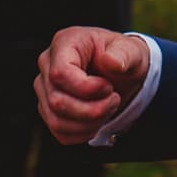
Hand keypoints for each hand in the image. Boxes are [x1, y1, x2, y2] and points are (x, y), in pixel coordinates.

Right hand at [35, 26, 151, 143]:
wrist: (120, 74)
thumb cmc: (122, 58)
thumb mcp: (131, 51)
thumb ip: (124, 54)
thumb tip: (111, 62)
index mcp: (65, 43)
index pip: (60, 74)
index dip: (86, 88)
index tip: (109, 87)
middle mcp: (47, 65)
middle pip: (57, 101)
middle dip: (92, 109)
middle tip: (114, 100)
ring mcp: (45, 89)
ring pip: (57, 120)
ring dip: (90, 123)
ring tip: (108, 109)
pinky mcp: (48, 109)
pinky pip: (60, 132)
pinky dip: (84, 133)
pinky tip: (98, 120)